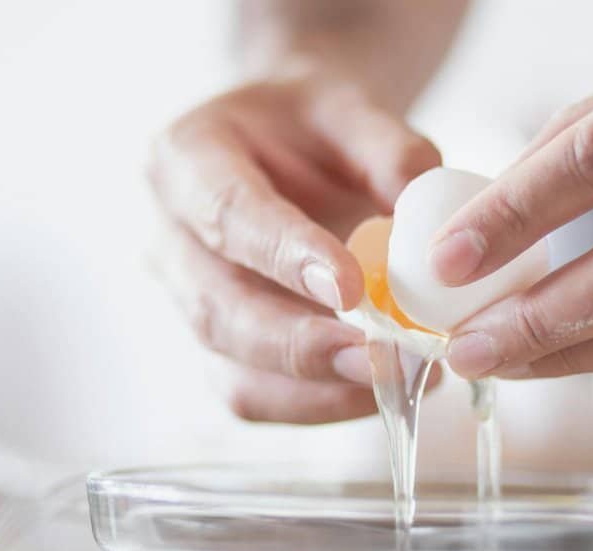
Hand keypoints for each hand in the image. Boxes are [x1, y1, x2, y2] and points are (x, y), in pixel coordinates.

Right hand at [148, 74, 440, 420]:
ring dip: (311, 387)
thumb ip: (387, 147)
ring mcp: (189, 301)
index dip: (282, 256)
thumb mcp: (348, 105)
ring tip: (392, 380)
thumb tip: (422, 206)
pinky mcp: (220, 347)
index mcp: (184, 159)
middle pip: (216, 309)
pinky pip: (254, 394)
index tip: (349, 287)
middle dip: (295, 344)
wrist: (285, 146)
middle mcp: (170, 238)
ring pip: (229, 368)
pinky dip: (316, 404)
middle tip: (373, 358)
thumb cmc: (308, 124)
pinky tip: (376, 390)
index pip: (226, 213)